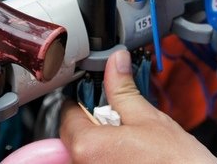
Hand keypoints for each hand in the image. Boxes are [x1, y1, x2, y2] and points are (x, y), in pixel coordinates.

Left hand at [59, 50, 216, 163]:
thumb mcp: (148, 118)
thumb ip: (123, 89)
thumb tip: (115, 62)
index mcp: (87, 146)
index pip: (68, 114)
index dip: (85, 100)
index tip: (99, 96)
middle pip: (76, 135)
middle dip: (96, 123)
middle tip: (123, 120)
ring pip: (88, 153)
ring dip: (105, 143)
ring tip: (134, 143)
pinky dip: (112, 159)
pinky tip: (134, 158)